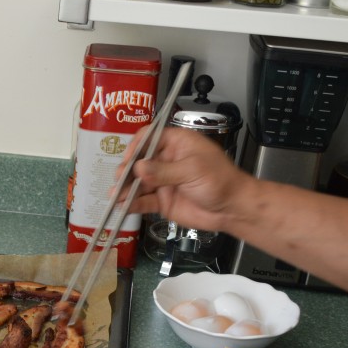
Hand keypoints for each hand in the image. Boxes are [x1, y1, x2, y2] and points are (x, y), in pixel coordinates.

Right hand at [121, 126, 255, 234]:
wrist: (232, 209)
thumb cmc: (220, 181)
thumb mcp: (192, 170)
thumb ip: (164, 170)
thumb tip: (138, 168)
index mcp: (177, 144)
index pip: (150, 137)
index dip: (137, 145)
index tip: (129, 157)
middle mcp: (167, 161)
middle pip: (140, 161)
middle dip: (127, 169)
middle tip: (120, 178)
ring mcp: (163, 182)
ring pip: (139, 183)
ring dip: (126, 188)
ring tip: (115, 195)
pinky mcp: (162, 201)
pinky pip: (143, 201)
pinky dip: (132, 204)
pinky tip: (123, 206)